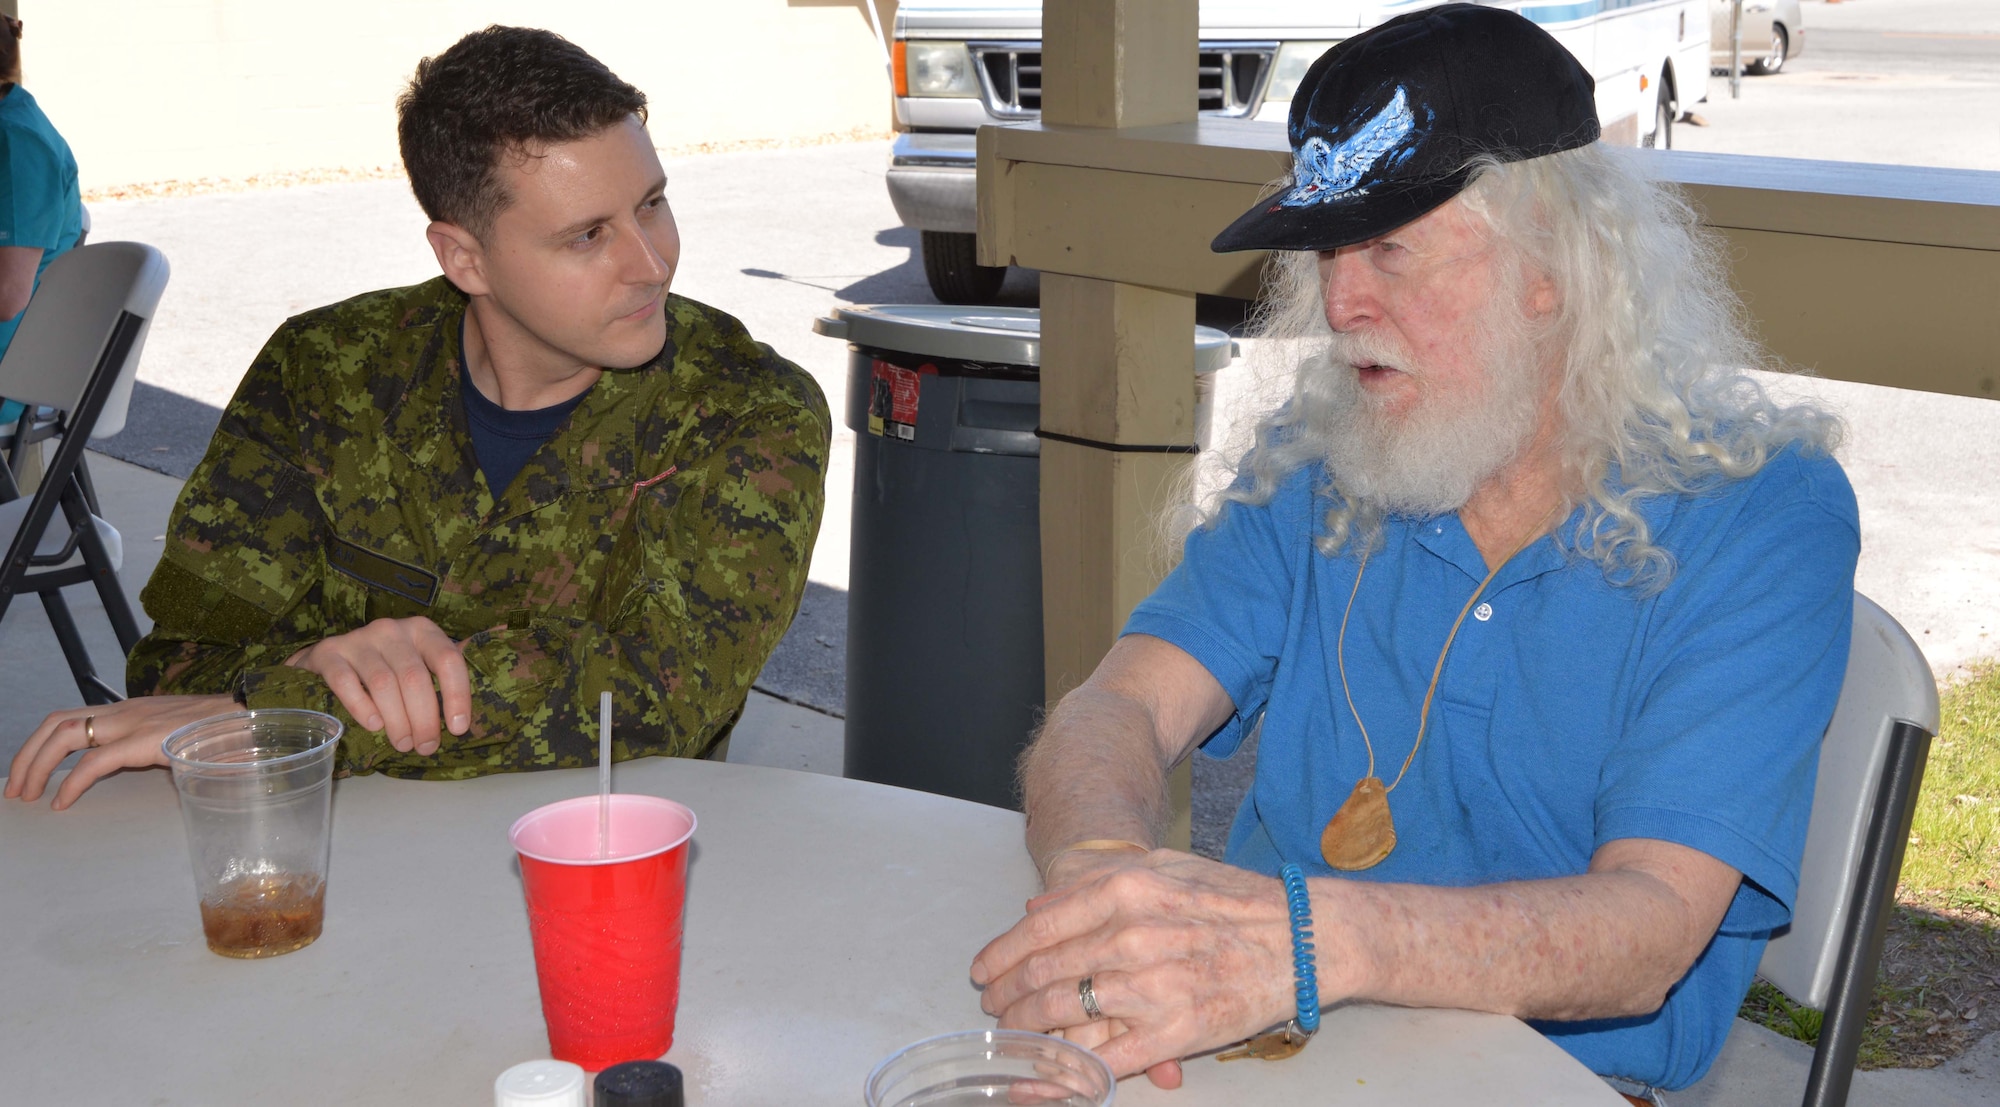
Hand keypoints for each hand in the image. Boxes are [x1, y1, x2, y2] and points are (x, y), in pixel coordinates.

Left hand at [5, 695, 236, 808]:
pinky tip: (63, 802)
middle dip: (27, 755)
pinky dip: (72, 782)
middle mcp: (126, 711)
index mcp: (133, 710)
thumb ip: (162, 750)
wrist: (259, 715)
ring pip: (64, 734)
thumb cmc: (231, 731)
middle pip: (56, 722)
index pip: (72, 717)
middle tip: (16, 789)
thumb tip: (156, 773)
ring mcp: (135, 722)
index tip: (31, 776)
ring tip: (28, 794)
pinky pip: (94, 762)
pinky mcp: (146, 740)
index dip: (41, 745)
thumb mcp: (184, 739)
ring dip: (37, 765)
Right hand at [286, 617, 468, 753]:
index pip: (448, 659)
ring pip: (383, 683)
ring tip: (404, 744)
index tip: (458, 729)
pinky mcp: (329, 653)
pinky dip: (362, 707)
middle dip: (424, 718)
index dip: (457, 695)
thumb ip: (441, 677)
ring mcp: (359, 639)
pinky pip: (346, 683)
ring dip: (397, 720)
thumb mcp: (418, 661)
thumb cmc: (387, 664)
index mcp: (422, 630)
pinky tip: (374, 726)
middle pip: (414, 677)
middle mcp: (392, 630)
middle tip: (426, 746)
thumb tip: (468, 715)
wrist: (330, 656)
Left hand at [971, 850, 1298, 1086]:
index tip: (986, 970)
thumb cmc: (1237, 900)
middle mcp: (1130, 938)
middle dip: (1006, 996)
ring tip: (1014, 1034)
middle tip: (994, 1007)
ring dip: (1025, 1030)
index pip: (1040, 927)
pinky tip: (1035, 1081)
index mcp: (1126, 891)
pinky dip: (1059, 1075)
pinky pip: (1100, 1061)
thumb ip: (1096, 882)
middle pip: (1042, 974)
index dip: (1002, 954)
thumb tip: (1036, 906)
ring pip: (1060, 1017)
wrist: (1306, 937)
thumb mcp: (1164, 868)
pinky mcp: (1172, 1035)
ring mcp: (1150, 989)